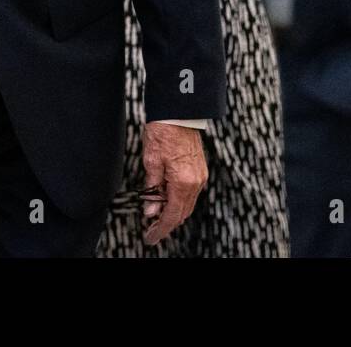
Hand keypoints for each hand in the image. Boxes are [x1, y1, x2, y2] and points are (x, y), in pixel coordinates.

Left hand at [140, 121, 206, 245]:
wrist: (178, 114)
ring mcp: (200, 176)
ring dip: (173, 212)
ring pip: (187, 204)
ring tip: (156, 215)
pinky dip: (179, 201)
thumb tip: (150, 211)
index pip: (172, 215)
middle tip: (150, 230)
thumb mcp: (151, 162)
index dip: (160, 229)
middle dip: (166, 223)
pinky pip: (191, 193)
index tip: (150, 238)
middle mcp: (196, 182)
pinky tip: (167, 199)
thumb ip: (152, 189)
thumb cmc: (163, 133)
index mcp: (183, 182)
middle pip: (182, 213)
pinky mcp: (200, 169)